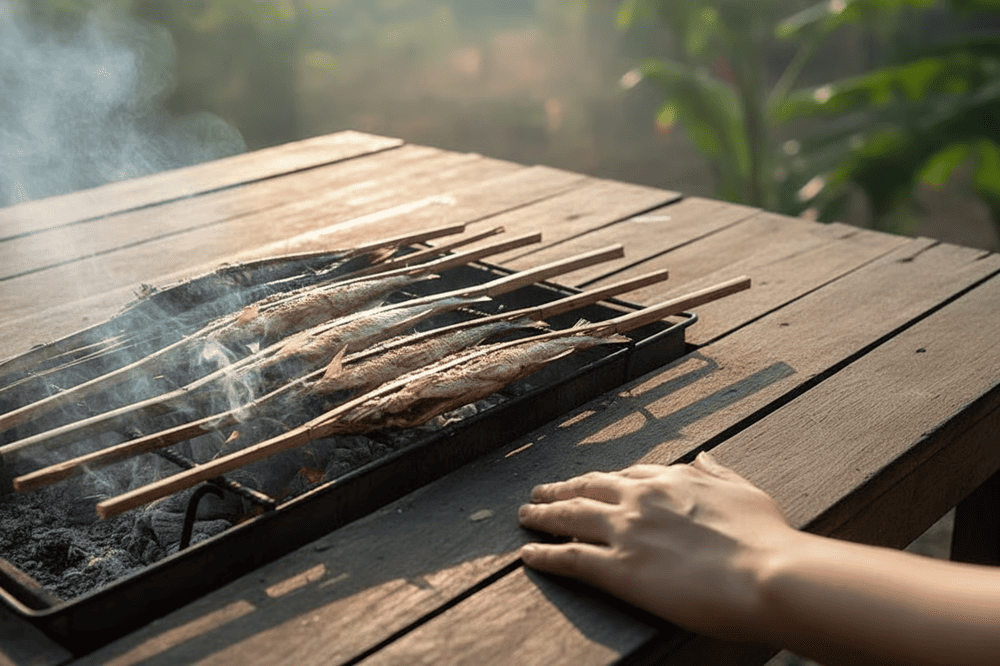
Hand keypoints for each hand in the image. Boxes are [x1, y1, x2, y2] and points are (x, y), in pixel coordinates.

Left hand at [518, 452, 801, 640]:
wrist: (768, 574)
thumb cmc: (766, 537)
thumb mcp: (745, 491)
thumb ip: (717, 473)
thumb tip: (703, 455)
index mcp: (671, 479)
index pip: (626, 475)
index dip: (604, 482)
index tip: (592, 486)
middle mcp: (641, 499)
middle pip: (587, 488)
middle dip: (561, 490)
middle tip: (540, 493)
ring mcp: (626, 532)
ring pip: (570, 517)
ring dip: (543, 515)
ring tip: (525, 516)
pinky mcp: (619, 569)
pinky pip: (569, 557)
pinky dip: (544, 555)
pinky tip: (529, 555)